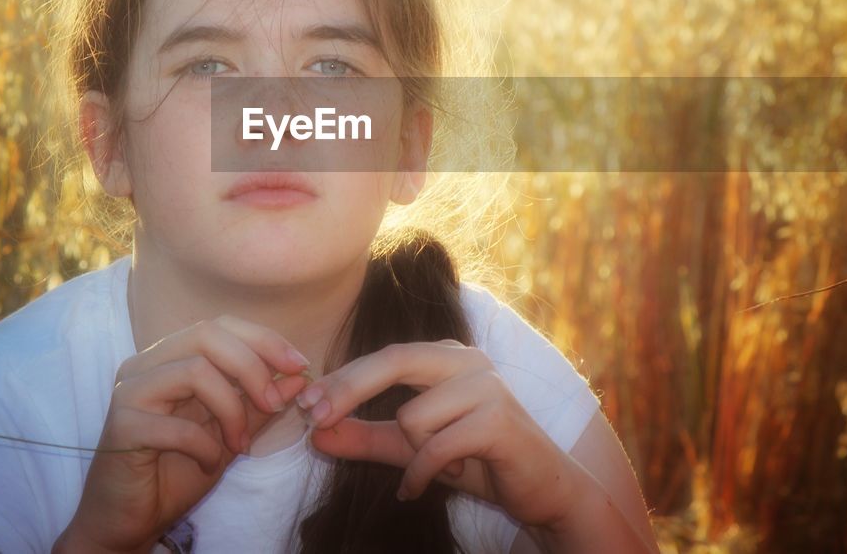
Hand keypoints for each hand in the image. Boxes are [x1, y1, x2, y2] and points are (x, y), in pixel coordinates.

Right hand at [56, 316, 312, 553]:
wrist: (128, 519)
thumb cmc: (176, 472)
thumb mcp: (230, 434)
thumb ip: (259, 405)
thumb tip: (299, 375)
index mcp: (170, 358)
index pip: (220, 325)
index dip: (264, 340)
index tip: (300, 366)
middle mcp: (145, 364)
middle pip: (207, 335)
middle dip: (253, 367)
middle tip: (275, 404)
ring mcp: (129, 391)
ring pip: (195, 371)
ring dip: (232, 410)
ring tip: (239, 444)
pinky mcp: (121, 426)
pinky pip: (177, 425)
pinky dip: (205, 445)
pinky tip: (207, 463)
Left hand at [294, 339, 583, 530]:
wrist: (542, 490)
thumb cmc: (477, 461)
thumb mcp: (412, 449)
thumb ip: (366, 437)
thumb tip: (315, 434)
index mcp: (447, 357)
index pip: (384, 356)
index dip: (342, 379)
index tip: (305, 404)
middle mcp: (468, 360)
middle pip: (394, 360)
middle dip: (349, 389)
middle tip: (315, 420)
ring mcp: (487, 386)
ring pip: (414, 416)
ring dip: (413, 455)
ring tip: (439, 468)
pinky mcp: (498, 419)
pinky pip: (436, 447)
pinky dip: (422, 475)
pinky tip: (424, 488)